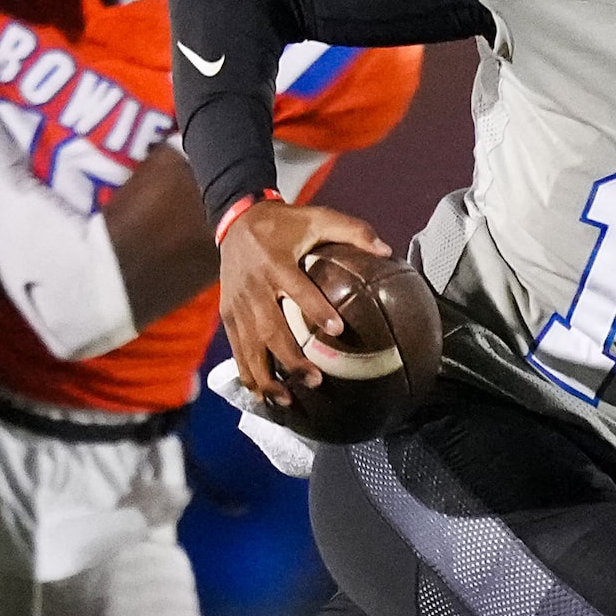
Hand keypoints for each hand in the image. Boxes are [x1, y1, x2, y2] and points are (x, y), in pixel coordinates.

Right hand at [218, 200, 389, 407]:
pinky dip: (247, 373)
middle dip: (291, 358)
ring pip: (250, 346)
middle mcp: (253, 287)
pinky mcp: (228, 314)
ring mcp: (237, 304)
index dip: (316, 309)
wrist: (236, 221)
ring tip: (287, 399)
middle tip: (315, 380)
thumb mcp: (318, 216)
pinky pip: (236, 348)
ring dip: (267, 376)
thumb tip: (387, 251)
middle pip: (271, 329)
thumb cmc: (284, 223)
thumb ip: (353, 230)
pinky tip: (262, 395)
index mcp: (275, 263)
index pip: (297, 289)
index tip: (337, 329)